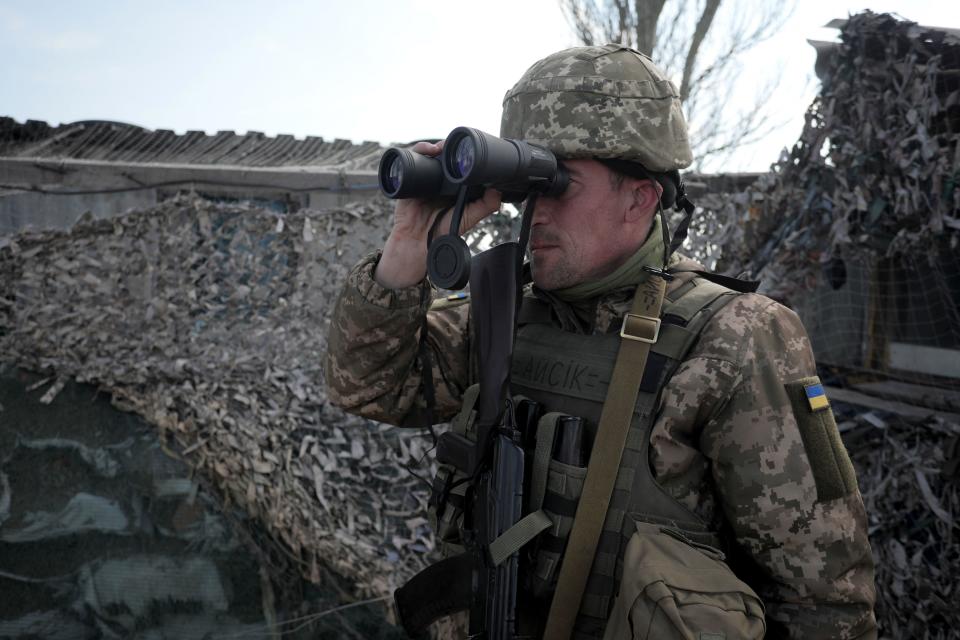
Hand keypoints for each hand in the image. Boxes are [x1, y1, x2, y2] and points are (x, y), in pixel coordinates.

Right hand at [375, 141, 500, 288]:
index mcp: (453, 186)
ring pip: (428, 155)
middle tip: (454, 145)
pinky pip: (411, 160)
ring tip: (440, 148)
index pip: (458, 164)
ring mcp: (423, 178)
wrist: (418, 240)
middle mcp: (438, 180)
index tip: (469, 148)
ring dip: (434, 146)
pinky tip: (428, 151)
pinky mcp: (409, 179)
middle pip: (442, 156)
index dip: (463, 154)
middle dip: (448, 147)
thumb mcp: (469, 217)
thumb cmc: (442, 231)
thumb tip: (498, 190)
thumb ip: (485, 206)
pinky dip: (418, 151)